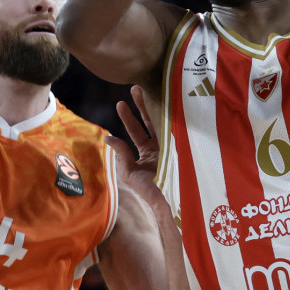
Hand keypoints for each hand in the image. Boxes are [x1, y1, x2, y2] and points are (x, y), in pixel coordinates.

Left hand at [106, 86, 165, 209]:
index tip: (120, 104)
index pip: (136, 132)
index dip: (128, 118)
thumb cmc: (150, 190)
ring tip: (143, 89)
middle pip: (149, 123)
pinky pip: (175, 128)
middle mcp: (159, 148)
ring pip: (161, 122)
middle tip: (134, 88)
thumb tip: (107, 137)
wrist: (172, 200)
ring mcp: (171, 146)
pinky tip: (166, 101)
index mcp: (146, 155)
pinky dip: (170, 115)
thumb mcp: (130, 172)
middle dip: (140, 106)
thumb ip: (122, 154)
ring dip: (153, 106)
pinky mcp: (182, 146)